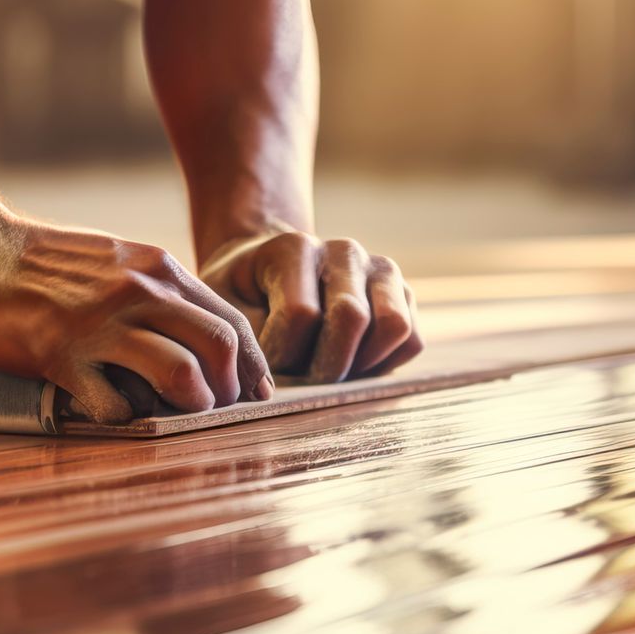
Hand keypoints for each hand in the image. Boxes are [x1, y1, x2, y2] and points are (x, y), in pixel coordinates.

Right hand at [0, 221, 271, 423]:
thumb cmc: (52, 265)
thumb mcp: (122, 260)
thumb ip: (164, 292)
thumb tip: (207, 334)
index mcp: (160, 270)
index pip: (231, 322)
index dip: (253, 365)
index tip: (255, 393)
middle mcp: (140, 294)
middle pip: (219, 348)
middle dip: (229, 390)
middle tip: (216, 408)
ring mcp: (102, 325)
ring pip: (181, 375)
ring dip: (190, 406)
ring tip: (174, 413)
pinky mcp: (63, 356)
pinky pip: (115, 404)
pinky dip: (123, 417)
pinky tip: (113, 410)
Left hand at [200, 230, 421, 383]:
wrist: (268, 273)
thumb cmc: (242, 296)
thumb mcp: (223, 308)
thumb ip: (242, 339)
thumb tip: (269, 385)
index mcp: (294, 248)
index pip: (301, 314)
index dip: (283, 355)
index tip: (265, 368)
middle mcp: (344, 251)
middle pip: (352, 318)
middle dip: (326, 365)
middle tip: (303, 381)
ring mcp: (379, 269)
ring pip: (394, 326)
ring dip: (362, 363)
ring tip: (330, 372)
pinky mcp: (402, 294)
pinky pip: (411, 340)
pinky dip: (385, 363)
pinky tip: (351, 366)